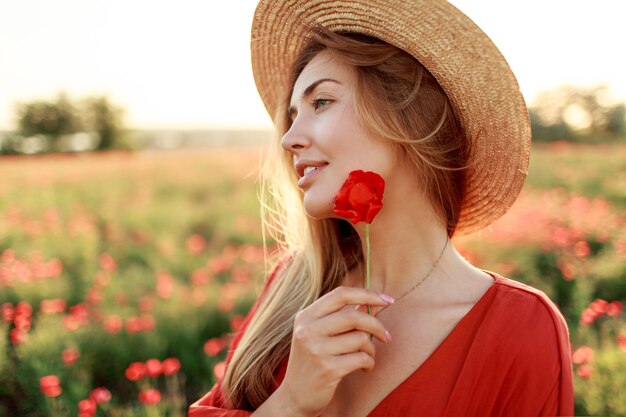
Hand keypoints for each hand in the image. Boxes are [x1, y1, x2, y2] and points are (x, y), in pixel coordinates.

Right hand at [276, 286, 392, 416]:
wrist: (295, 396)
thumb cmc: (312, 361)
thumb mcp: (318, 334)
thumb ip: (340, 317)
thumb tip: (370, 303)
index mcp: (306, 316)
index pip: (340, 294)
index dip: (367, 294)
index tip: (387, 299)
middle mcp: (308, 330)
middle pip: (354, 316)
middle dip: (377, 325)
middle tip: (386, 336)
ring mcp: (316, 350)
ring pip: (361, 339)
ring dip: (372, 349)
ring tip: (368, 356)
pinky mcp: (327, 369)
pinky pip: (362, 358)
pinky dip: (370, 363)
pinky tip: (365, 368)